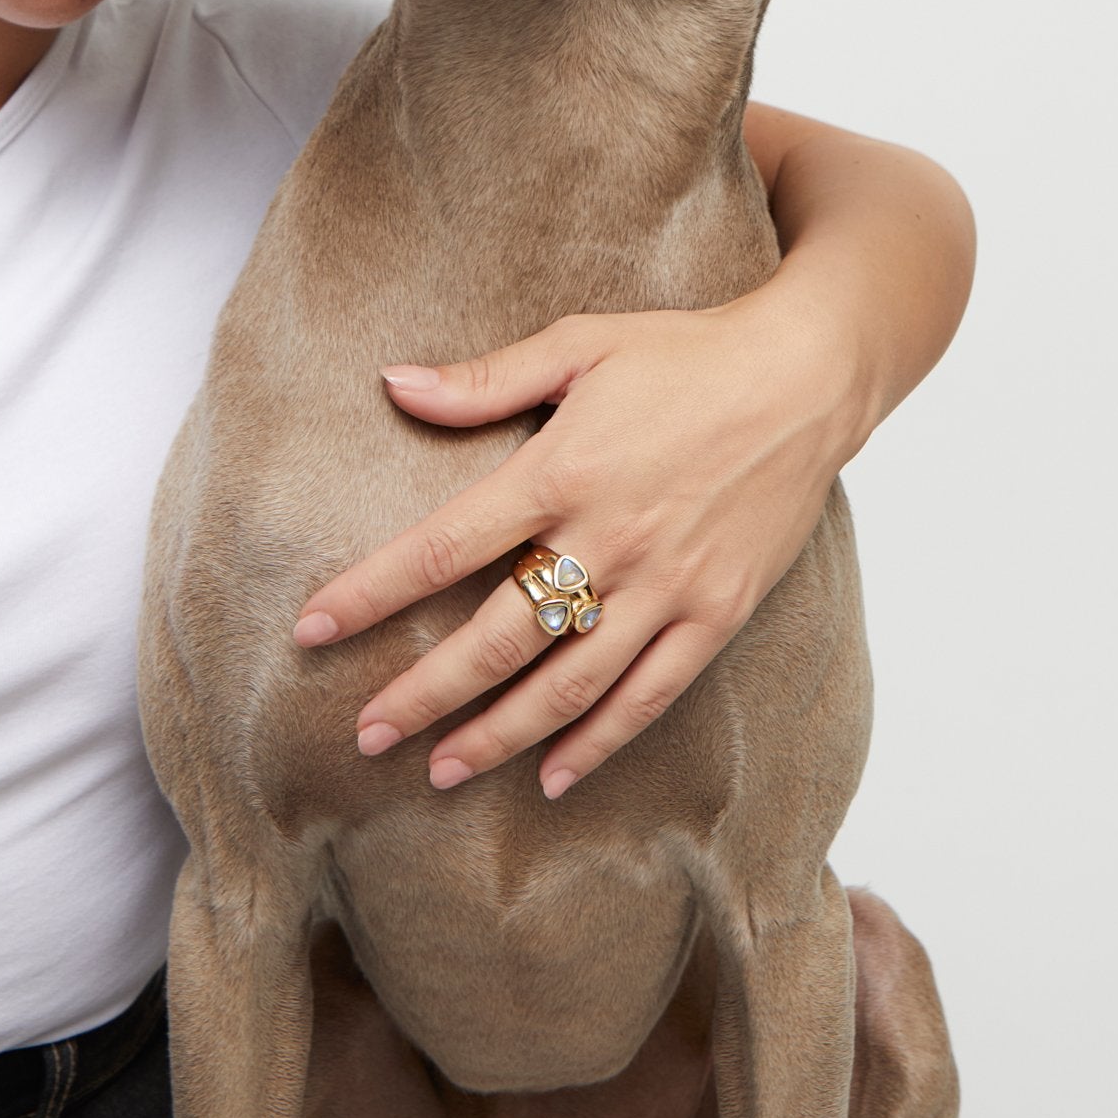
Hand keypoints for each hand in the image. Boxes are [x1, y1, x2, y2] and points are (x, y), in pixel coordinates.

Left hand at [292, 299, 867, 799]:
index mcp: (560, 471)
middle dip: (423, 693)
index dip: (371, 592)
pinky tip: (552, 774)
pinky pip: (649, 695)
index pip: (442, 546)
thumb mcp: (579, 343)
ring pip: (567, 684)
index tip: (312, 629)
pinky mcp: (715, 614)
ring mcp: (666, 586)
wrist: (805, 378)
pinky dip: (599, 741)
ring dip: (498, 735)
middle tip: (365, 732)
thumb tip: (392, 383)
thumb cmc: (684, 354)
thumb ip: (484, 379)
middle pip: (496, 638)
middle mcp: (609, 540)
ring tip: (440, 770)